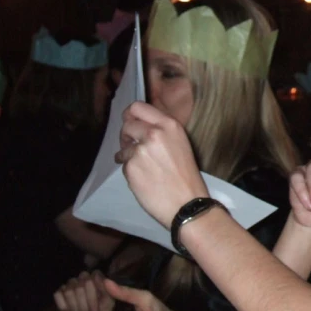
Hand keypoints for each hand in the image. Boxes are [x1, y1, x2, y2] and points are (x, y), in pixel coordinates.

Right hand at [54, 271, 114, 310]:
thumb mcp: (109, 303)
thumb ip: (109, 290)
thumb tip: (105, 280)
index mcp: (96, 277)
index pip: (93, 277)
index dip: (94, 294)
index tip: (99, 303)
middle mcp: (82, 278)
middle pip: (80, 286)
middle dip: (85, 304)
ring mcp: (70, 285)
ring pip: (68, 292)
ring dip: (76, 307)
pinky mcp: (59, 294)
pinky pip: (57, 295)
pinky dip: (65, 307)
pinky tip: (70, 310)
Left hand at [114, 102, 208, 228]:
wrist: (188, 203)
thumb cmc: (187, 176)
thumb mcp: (181, 144)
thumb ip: (161, 131)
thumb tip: (138, 126)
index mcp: (169, 125)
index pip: (137, 107)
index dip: (130, 115)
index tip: (130, 123)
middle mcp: (154, 133)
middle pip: (127, 125)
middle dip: (127, 136)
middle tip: (134, 148)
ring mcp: (141, 150)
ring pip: (123, 147)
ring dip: (128, 157)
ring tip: (144, 169)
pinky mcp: (131, 167)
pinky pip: (123, 165)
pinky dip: (131, 172)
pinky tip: (144, 179)